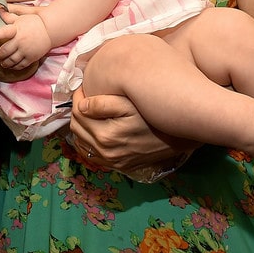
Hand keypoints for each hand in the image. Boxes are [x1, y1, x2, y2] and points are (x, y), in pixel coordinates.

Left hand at [0, 13, 51, 69]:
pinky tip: (12, 66)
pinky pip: (20, 65)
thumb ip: (9, 16)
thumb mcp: (21, 18)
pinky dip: (14, 67)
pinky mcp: (31, 57)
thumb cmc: (34, 22)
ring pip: (11, 60)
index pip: (3, 33)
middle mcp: (20, 40)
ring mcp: (26, 50)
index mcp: (16, 29)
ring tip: (2, 62)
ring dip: (5, 63)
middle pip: (5, 51)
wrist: (50, 30)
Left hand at [69, 87, 200, 171]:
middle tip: (85, 97)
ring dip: (80, 126)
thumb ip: (103, 104)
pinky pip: (91, 155)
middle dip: (77, 110)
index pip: (78, 113)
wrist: (176, 137)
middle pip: (76, 128)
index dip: (78, 97)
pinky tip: (93, 129)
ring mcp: (111, 161)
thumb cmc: (152, 116)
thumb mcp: (129, 105)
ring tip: (88, 111)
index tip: (84, 87)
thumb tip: (81, 105)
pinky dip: (86, 141)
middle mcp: (105, 152)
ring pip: (81, 143)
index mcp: (105, 136)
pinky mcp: (117, 165)